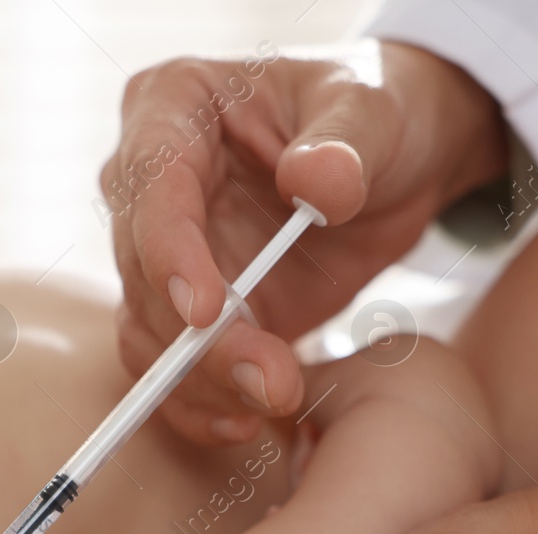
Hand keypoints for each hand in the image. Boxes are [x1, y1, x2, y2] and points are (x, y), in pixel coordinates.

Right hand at [107, 41, 505, 444]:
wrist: (396, 167)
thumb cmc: (376, 116)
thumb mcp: (373, 111)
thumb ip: (347, 144)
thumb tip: (314, 184)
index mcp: (174, 105)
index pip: (152, 184)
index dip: (170, 253)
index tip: (206, 313)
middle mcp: (149, 181)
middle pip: (142, 271)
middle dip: (199, 340)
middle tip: (270, 382)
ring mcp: (165, 252)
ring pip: (148, 331)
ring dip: (202, 383)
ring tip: (274, 402)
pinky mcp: (190, 313)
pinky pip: (171, 370)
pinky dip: (201, 405)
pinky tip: (245, 425)